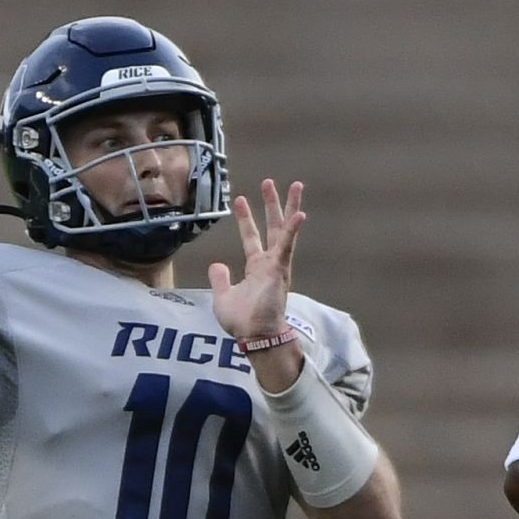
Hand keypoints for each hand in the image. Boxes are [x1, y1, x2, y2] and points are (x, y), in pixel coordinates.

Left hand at [209, 179, 304, 340]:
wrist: (254, 336)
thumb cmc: (242, 322)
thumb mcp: (223, 296)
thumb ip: (220, 279)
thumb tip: (217, 264)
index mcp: (257, 268)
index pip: (251, 237)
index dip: (246, 219)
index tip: (240, 199)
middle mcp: (270, 263)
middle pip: (273, 227)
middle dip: (272, 205)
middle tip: (269, 183)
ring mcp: (277, 265)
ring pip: (285, 230)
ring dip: (289, 208)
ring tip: (295, 185)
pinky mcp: (280, 270)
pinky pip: (287, 247)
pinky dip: (294, 230)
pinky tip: (300, 214)